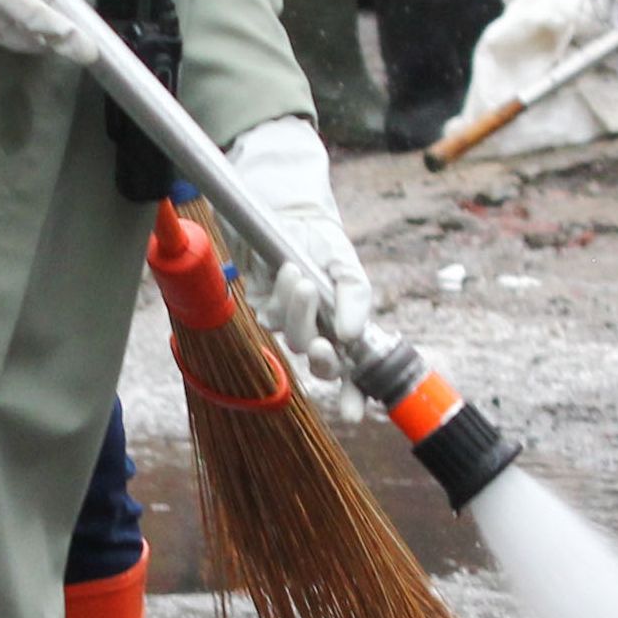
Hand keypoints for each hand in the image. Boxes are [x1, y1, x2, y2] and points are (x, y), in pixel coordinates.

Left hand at [228, 117, 373, 389]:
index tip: (354, 412)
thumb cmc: (319, 235)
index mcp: (344, 322)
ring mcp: (288, 316)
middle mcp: (317, 325)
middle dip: (322, 360)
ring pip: (293, 337)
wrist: (282, 204)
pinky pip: (268, 315)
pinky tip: (283, 271)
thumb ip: (356, 295)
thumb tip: (355, 335)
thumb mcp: (345, 260)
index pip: (352, 370)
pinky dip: (277, 297)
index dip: (354, 395)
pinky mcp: (261, 302)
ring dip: (298, 311)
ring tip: (300, 275)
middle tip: (325, 345)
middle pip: (320, 363)